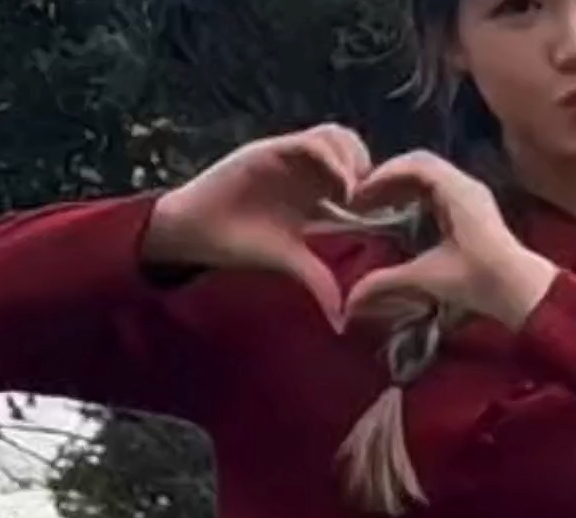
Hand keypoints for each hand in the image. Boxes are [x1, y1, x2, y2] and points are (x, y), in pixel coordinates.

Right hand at [144, 123, 371, 327]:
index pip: (358, 175)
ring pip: (338, 137)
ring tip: (353, 194)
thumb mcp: (288, 262)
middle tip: (369, 202)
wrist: (194, 230)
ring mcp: (290, 157)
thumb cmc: (239, 245)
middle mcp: (306, 171)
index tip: (381, 217)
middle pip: (354, 149)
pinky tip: (340, 190)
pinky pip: (312, 142)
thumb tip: (343, 322)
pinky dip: (334, 159)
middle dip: (370, 169)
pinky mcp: (273, 150)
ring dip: (354, 160)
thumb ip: (319, 281)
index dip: (376, 191)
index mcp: (315, 194)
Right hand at [339, 151, 560, 331]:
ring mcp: (472, 193)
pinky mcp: (473, 205)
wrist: (522, 291)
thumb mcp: (430, 278)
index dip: (383, 174)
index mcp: (458, 193)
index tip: (359, 194)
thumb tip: (349, 301)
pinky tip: (399, 213)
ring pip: (429, 173)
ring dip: (400, 183)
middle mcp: (466, 185)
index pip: (416, 165)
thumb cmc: (481, 281)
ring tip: (375, 203)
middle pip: (420, 163)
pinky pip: (438, 185)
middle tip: (362, 197)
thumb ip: (387, 282)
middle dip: (388, 176)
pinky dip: (414, 192)